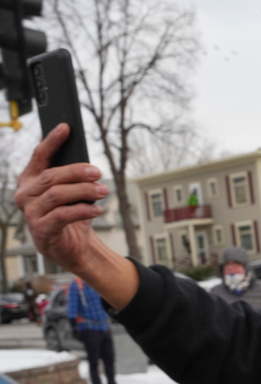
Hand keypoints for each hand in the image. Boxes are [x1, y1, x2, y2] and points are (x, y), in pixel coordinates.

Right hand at [15, 123, 108, 272]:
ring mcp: (31, 213)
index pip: (39, 156)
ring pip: (57, 194)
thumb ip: (72, 178)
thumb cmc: (71, 216)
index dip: (52, 141)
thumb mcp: (72, 193)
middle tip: (98, 173)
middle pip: (51, 176)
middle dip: (77, 172)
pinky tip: (97, 210)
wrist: (73, 247)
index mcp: (30, 181)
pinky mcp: (41, 230)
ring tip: (103, 191)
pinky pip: (62, 215)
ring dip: (84, 191)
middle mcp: (25, 195)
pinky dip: (82, 210)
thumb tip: (87, 164)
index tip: (66, 128)